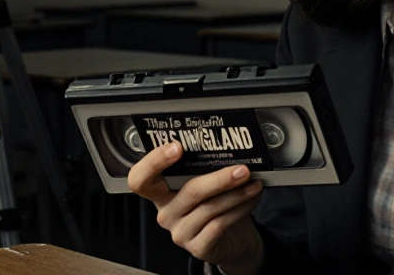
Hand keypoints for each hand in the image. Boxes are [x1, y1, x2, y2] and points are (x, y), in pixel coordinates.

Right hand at [128, 142, 264, 273]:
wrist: (231, 240)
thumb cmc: (214, 205)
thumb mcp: (204, 184)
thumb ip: (205, 168)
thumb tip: (228, 147)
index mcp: (159, 193)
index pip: (140, 179)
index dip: (154, 162)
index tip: (177, 147)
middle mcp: (166, 213)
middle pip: (189, 192)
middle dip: (219, 179)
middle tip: (242, 169)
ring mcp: (180, 232)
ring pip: (210, 208)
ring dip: (236, 193)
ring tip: (253, 183)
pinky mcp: (198, 247)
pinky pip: (220, 224)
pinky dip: (240, 208)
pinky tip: (252, 198)